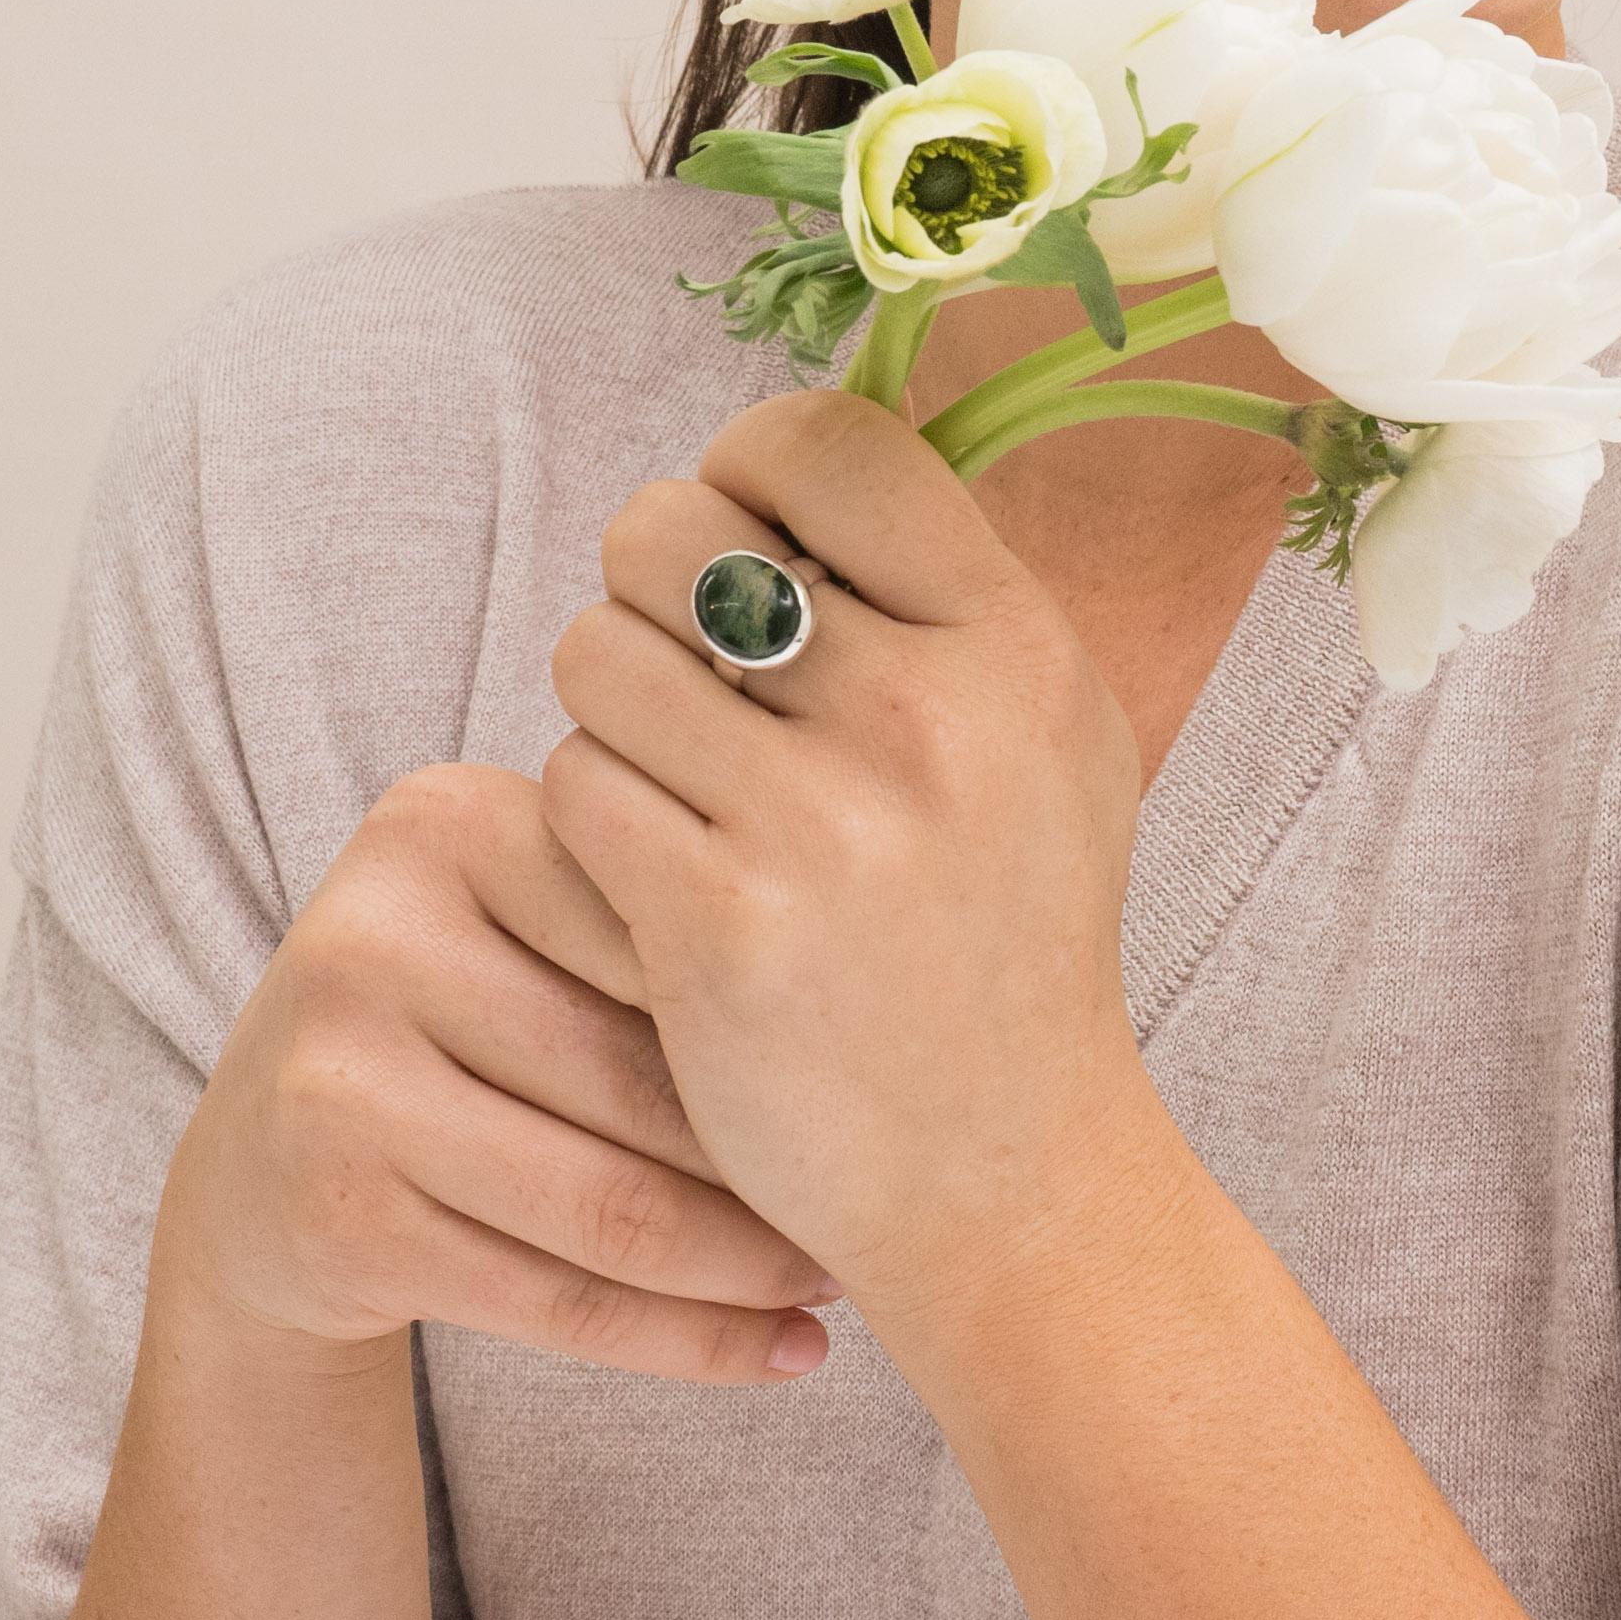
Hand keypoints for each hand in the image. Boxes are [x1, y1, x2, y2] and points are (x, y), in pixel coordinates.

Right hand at [152, 762, 838, 1387]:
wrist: (269, 1166)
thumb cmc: (461, 1026)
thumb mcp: (530, 927)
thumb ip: (662, 915)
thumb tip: (904, 992)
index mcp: (444, 822)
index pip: (666, 929)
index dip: (793, 1011)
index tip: (903, 1067)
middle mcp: (369, 934)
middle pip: (641, 1075)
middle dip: (782, 1155)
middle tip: (895, 1198)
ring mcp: (336, 1082)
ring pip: (611, 1204)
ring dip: (753, 1265)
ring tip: (845, 1277)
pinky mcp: (334, 1217)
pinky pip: (560, 1300)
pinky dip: (693, 1341)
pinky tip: (786, 1352)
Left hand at [542, 390, 1165, 1314]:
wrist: (1006, 1176)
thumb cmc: (1008, 937)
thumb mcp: (1046, 736)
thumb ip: (941, 593)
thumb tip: (782, 461)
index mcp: (1011, 643)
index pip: (819, 443)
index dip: (743, 470)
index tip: (744, 546)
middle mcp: (923, 717)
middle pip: (668, 533)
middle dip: (644, 592)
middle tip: (684, 677)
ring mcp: (819, 826)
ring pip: (597, 658)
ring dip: (610, 717)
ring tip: (680, 790)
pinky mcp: (716, 928)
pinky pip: (574, 790)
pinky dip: (596, 832)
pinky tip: (663, 885)